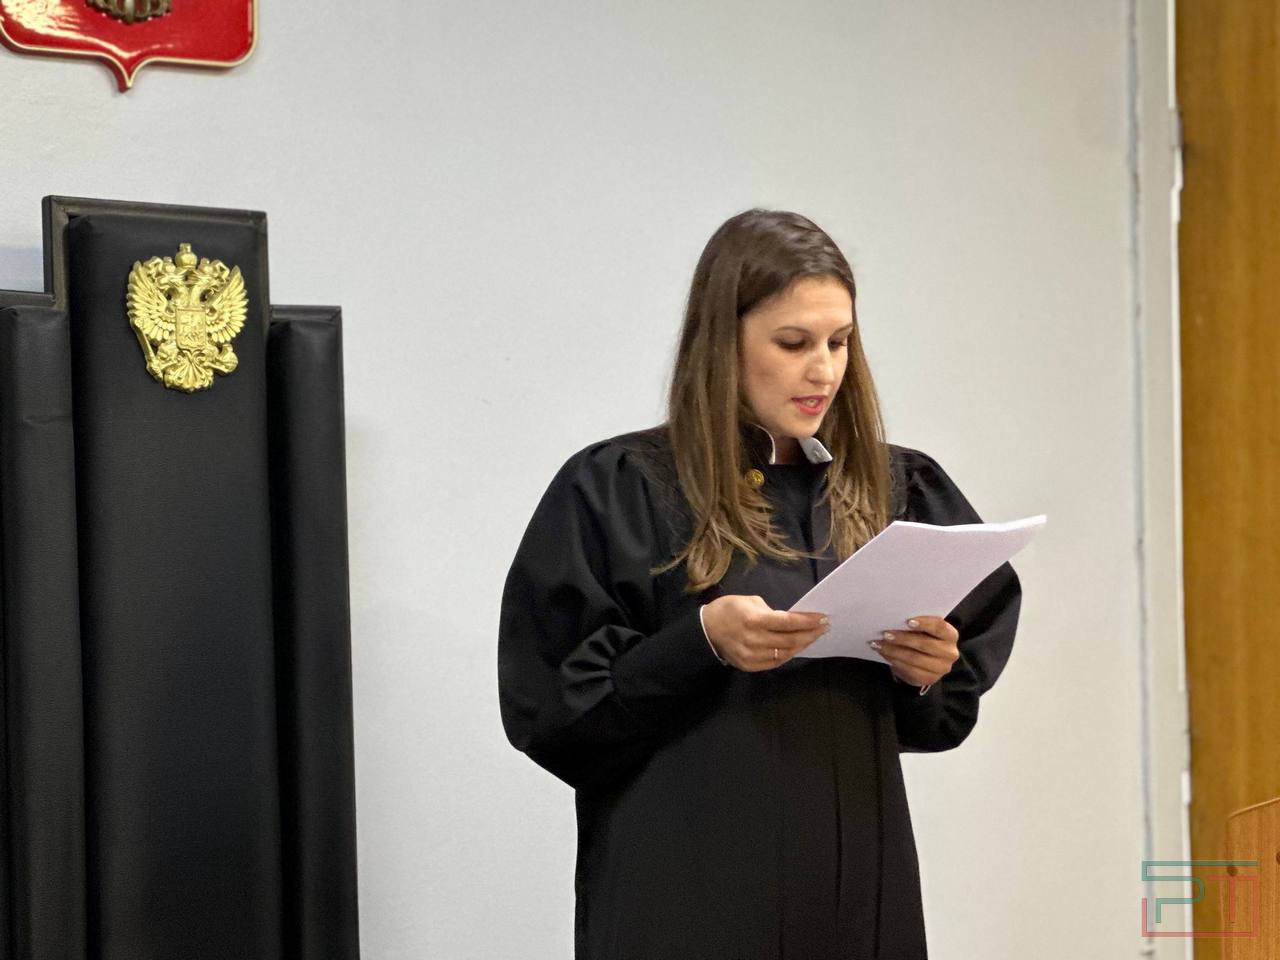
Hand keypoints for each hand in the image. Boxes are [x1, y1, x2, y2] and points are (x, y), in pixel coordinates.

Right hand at [701, 594, 827, 671]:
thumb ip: (771, 612)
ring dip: (802, 645)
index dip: (808, 621)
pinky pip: (776, 662)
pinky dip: (789, 654)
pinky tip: (796, 647)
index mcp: (754, 620)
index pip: (788, 622)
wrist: (706, 630)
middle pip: (791, 640)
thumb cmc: (729, 609)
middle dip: (811, 633)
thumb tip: (790, 621)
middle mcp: (754, 640)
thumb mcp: (750, 601)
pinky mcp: (750, 666)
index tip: (823, 618)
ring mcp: (752, 656)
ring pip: (786, 653)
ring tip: (813, 637)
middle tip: (824, 628)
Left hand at [869, 615, 958, 686]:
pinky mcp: (929, 679)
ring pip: (915, 659)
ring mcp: (941, 668)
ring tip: (878, 644)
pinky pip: (910, 671)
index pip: (939, 627)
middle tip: (885, 633)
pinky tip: (884, 654)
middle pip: (925, 644)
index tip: (907, 621)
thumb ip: (915, 624)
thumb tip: (895, 619)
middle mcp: (950, 653)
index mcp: (950, 635)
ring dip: (894, 651)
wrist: (926, 661)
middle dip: (903, 638)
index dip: (924, 623)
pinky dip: (894, 661)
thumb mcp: (924, 629)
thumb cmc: (924, 638)